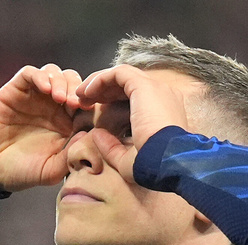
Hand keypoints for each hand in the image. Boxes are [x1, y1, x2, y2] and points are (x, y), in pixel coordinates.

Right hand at [0, 65, 86, 191]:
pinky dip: (41, 76)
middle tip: (78, 105)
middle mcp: (53, 108)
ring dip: (63, 82)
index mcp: (67, 125)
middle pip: (75, 84)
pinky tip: (45, 89)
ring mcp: (34, 97)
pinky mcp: (16, 90)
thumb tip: (89, 134)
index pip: (87, 105)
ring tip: (61, 99)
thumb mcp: (50, 170)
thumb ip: (69, 155)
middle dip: (80, 90)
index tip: (94, 115)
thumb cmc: (19, 172)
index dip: (93, 105)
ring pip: (56, 73)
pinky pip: (31, 73)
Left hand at [75, 65, 190, 179]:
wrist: (166, 162)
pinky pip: (118, 73)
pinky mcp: (144, 85)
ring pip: (122, 75)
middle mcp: (163, 97)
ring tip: (81, 95)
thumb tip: (97, 135)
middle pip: (128, 85)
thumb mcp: (128, 162)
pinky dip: (100, 79)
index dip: (112, 102)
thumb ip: (112, 148)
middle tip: (83, 101)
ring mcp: (155, 88)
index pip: (136, 99)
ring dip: (99, 83)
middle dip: (103, 90)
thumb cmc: (153, 167)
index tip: (94, 112)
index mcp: (164, 113)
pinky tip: (87, 92)